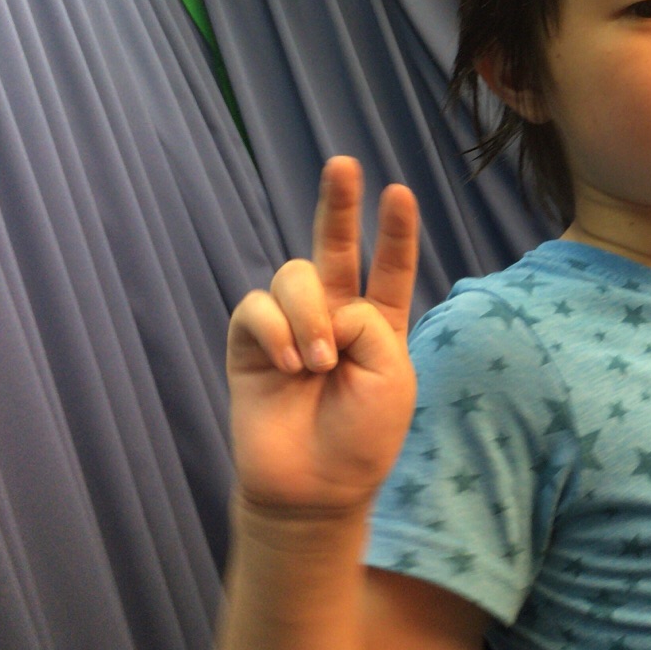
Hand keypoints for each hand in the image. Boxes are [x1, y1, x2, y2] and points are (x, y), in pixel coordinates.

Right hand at [226, 157, 419, 515]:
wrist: (315, 485)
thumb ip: (368, 323)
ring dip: (308, 316)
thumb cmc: (363, 436)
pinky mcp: (251, 342)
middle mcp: (335, 315)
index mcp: (378, 323)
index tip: (398, 192)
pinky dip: (277, 332)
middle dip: (337, 203)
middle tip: (343, 164)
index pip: (390, 267)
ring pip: (294, 276)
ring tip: (317, 365)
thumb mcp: (391, 375)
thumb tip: (325, 305)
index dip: (394, 232)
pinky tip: (290, 368)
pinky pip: (257, 308)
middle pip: (334, 245)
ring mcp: (291, 326)